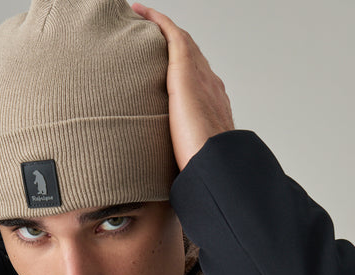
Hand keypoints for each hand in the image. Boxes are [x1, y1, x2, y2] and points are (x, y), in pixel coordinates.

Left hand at [131, 4, 233, 169]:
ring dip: (161, 28)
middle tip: (148, 36)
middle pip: (189, 56)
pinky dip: (156, 20)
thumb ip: (184, 159)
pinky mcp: (186, 70)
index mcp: (212, 105)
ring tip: (140, 20)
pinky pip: (171, 34)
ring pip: (180, 41)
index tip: (165, 66)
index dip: (181, 68)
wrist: (215, 164)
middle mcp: (210, 85)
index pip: (196, 79)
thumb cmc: (204, 169)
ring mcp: (200, 75)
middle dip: (170, 44)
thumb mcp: (193, 160)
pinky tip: (140, 12)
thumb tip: (172, 178)